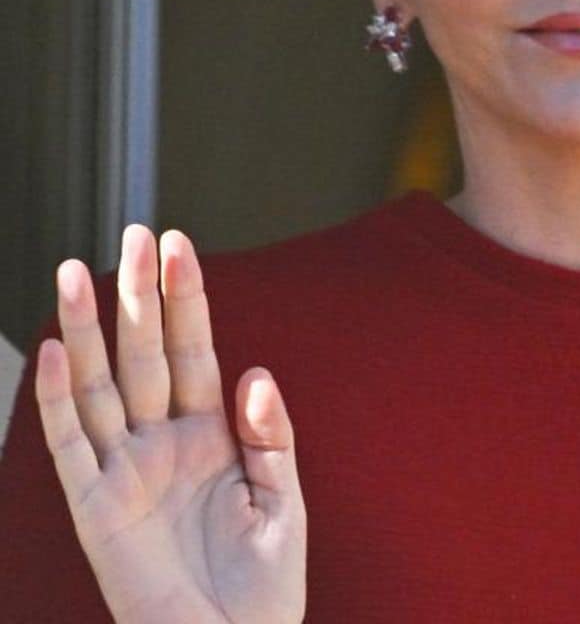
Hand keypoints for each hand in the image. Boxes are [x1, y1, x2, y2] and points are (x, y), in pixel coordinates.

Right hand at [35, 226, 306, 622]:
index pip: (196, 350)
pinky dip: (57, 401)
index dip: (187, 298)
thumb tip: (256, 373)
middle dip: (141, 295)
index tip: (178, 244)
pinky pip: (71, 447)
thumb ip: (271, 436)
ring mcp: (126, 472)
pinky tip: (53, 352)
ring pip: (100, 386)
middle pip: (147, 354)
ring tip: (74, 271)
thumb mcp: (282, 503)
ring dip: (87, 330)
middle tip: (133, 234)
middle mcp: (164, 442)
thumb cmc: (263, 589)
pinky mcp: (97, 511)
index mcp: (213, 434)